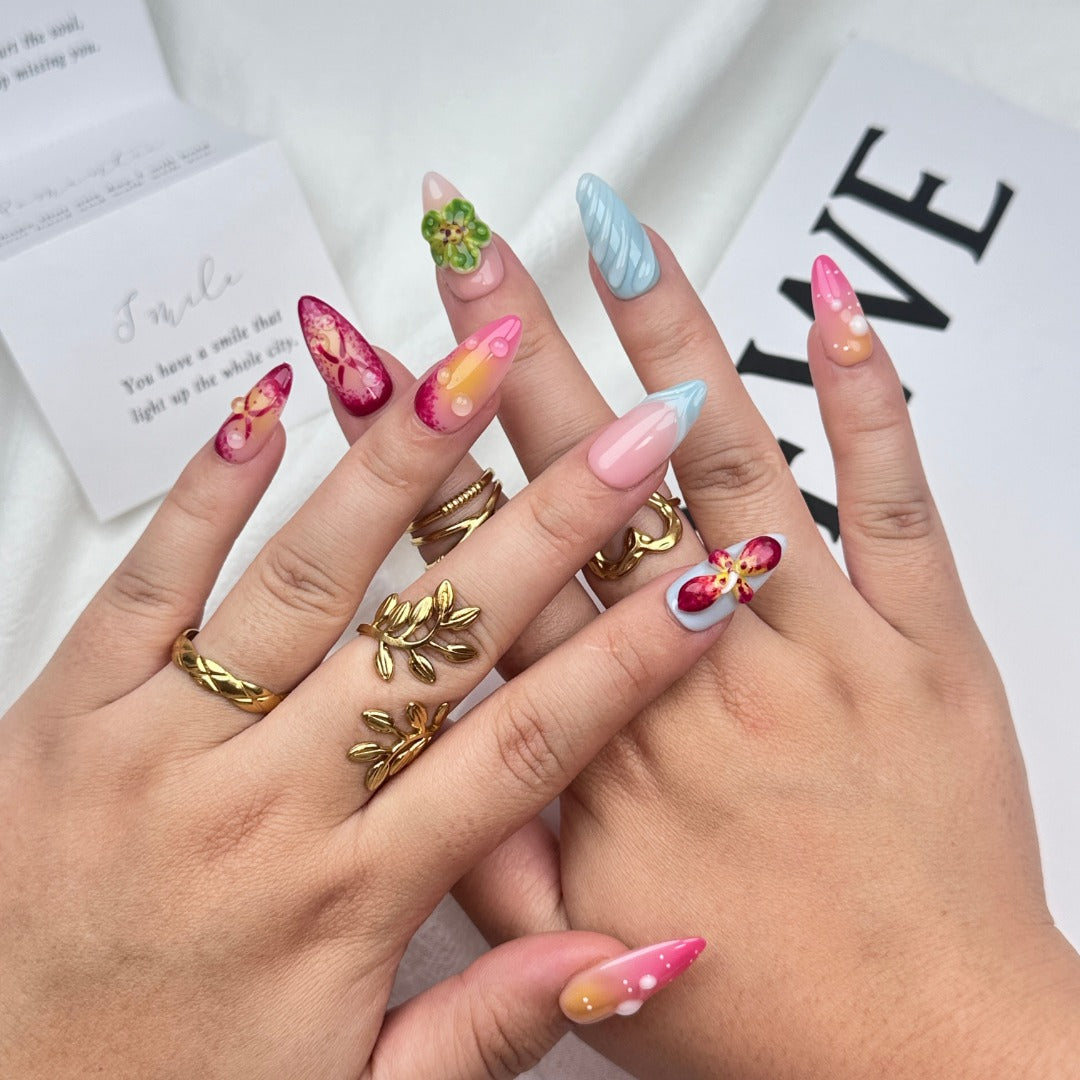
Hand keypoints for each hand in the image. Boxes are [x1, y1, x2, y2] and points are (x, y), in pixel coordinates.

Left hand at [0, 314, 732, 1076]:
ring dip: (400, 467)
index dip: (626, 661)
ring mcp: (159, 748)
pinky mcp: (63, 714)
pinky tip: (274, 407)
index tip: (699, 583)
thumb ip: (491, 1026)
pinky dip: (214, 487)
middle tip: (624, 434)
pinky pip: (151, 581)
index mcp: (345, 899)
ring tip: (473, 373)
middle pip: (441, 635)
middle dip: (549, 524)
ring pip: (307, 580)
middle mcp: (262, 805)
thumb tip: (630, 955)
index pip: (525, 749)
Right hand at [397, 173, 1079, 1077]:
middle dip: (518, 353)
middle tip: (470, 252)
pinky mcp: (925, 646)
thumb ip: (492, 852)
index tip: (386, 370)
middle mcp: (698, 675)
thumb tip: (426, 763)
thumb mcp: (582, 954)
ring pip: (731, 466)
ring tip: (616, 237)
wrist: (936, 1054)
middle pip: (587, 486)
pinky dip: (868, 399)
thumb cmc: (770, 1015)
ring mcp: (819, 647)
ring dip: (668, 339)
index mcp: (606, 749)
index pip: (494, 570)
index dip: (427, 461)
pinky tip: (830, 311)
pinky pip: (897, 504)